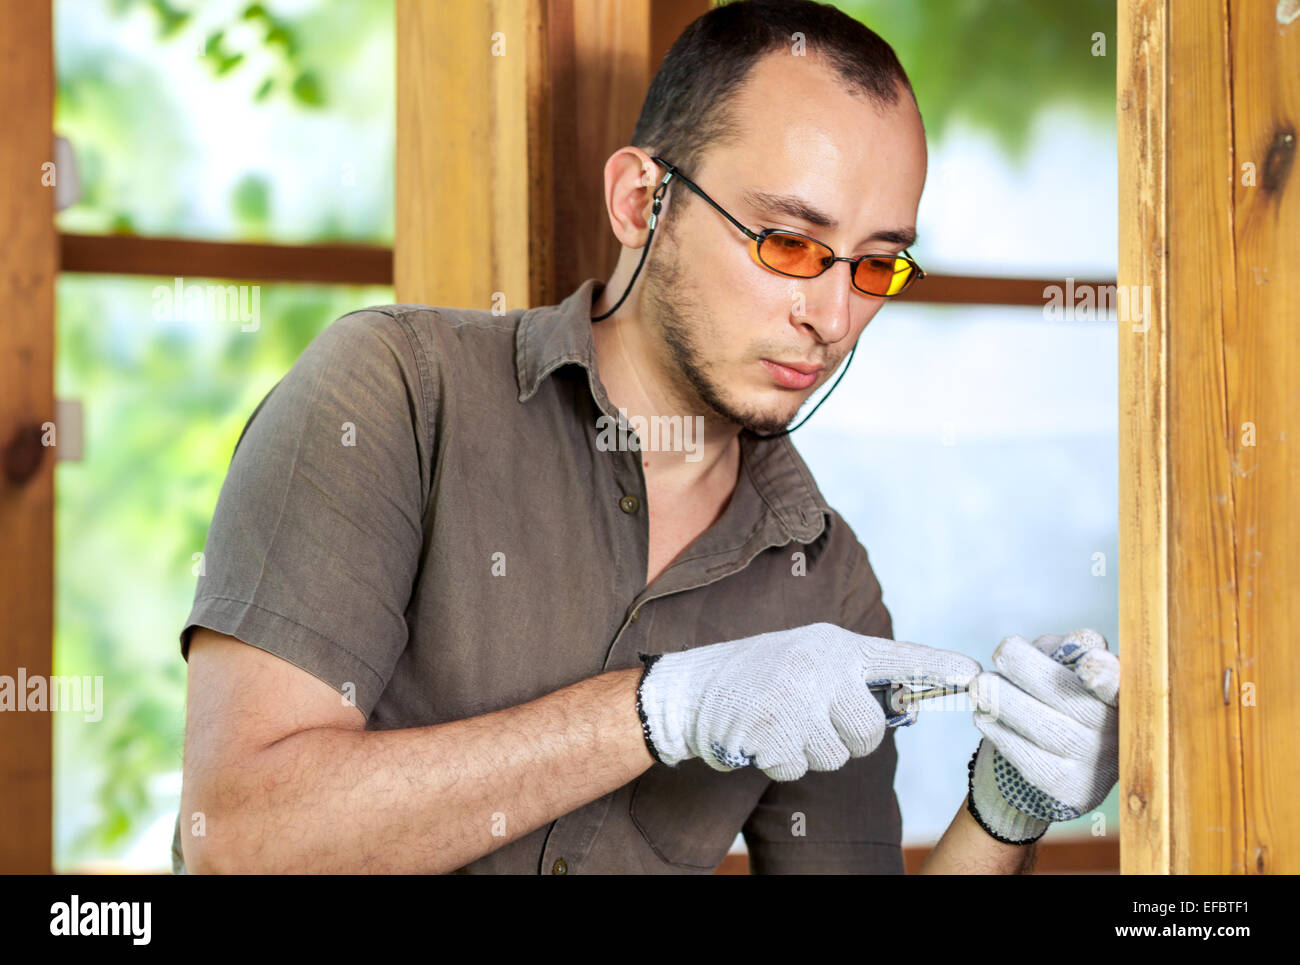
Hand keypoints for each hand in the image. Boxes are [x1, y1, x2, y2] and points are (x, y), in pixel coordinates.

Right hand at [636, 622, 980, 781]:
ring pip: (836, 755)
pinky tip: (764, 736)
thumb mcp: (809, 660)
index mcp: (835, 646)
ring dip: (812, 751)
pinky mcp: (770, 730)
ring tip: (784, 724)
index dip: (939, 668)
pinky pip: (800, 768)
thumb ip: (854, 679)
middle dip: (851, 740)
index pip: (899, 658)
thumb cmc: (761, 676)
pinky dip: (783, 761)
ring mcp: (794, 698)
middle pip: (871, 730)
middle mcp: (819, 666)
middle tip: (819, 724)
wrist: (692, 688)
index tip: (976, 676)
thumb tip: (910, 708)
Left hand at [966, 629, 1119, 843]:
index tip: (1088, 665)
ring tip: (981, 685)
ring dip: (1007, 702)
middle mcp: (1118, 731)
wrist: (1047, 758)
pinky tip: (983, 717)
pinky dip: (1002, 735)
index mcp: (1122, 693)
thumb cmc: (1056, 694)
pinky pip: (1032, 760)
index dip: (1108, 677)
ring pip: (1050, 730)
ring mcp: (1097, 764)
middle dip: (1031, 671)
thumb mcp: (1065, 664)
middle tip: (1001, 651)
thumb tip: (1079, 643)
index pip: (1120, 683)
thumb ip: (1069, 650)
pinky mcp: (1071, 789)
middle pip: (1075, 701)